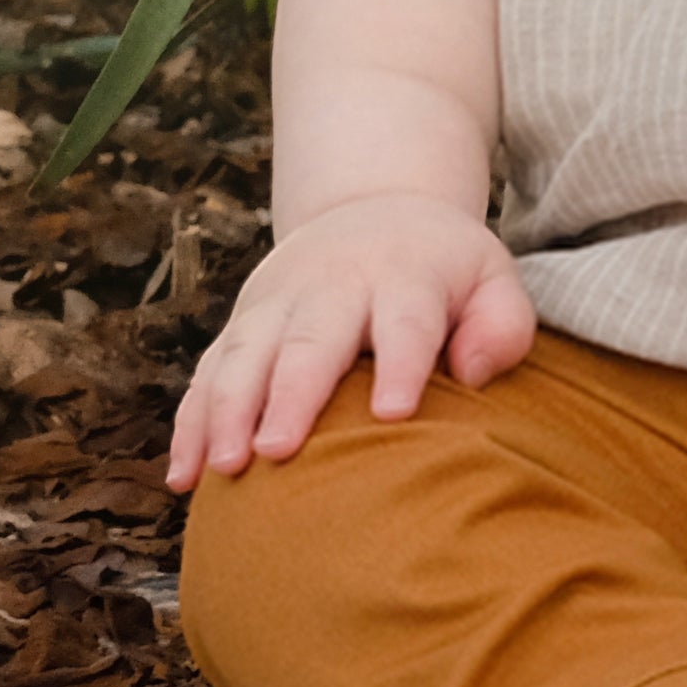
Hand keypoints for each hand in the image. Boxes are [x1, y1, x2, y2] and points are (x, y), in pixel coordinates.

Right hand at [164, 200, 535, 489]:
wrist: (373, 211)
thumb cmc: (444, 272)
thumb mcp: (492, 278)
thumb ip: (503, 325)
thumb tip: (473, 374)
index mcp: (404, 275)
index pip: (406, 320)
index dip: (402, 363)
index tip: (393, 412)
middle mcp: (333, 285)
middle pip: (311, 340)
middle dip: (292, 394)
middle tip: (278, 451)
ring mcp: (278, 304)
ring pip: (246, 353)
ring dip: (229, 409)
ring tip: (224, 468)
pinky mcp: (243, 325)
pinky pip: (209, 372)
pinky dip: (192, 421)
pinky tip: (183, 475)